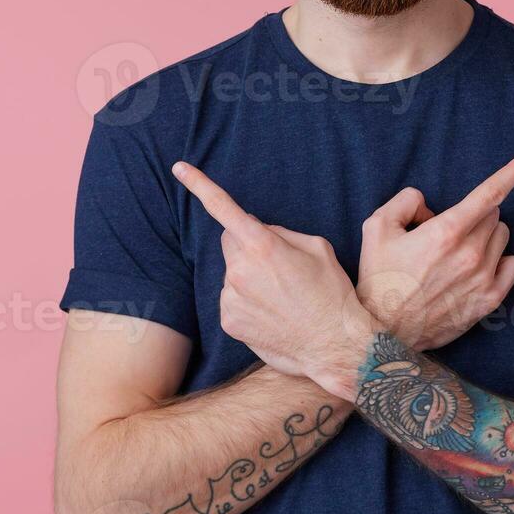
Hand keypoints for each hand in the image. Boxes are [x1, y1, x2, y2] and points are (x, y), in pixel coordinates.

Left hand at [171, 161, 379, 399]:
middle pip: (230, 241)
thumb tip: (259, 230)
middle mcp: (240, 270)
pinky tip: (271, 313)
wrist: (334, 345)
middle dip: (248, 245)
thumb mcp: (318, 248)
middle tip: (279, 265)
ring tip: (281, 296)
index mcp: (263, 246)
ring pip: (232, 272)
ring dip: (249, 276)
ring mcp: (231, 297)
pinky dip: (247, 300)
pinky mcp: (229, 320)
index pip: (224, 208)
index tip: (179, 168)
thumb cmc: (332, 294)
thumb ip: (282, 233)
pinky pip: (231, 298)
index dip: (199, 185)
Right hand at [356, 151, 513, 349]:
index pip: (489, 193)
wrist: (386, 331)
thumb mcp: (376, 227)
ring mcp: (483, 278)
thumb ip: (405, 201)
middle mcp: (470, 253)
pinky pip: (513, 264)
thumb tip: (428, 205)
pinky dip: (499, 259)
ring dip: (485, 235)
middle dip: (472, 215)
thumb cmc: (380, 277)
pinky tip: (477, 267)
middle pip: (493, 214)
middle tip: (444, 233)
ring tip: (457, 252)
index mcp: (446, 232)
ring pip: (502, 237)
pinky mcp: (490, 299)